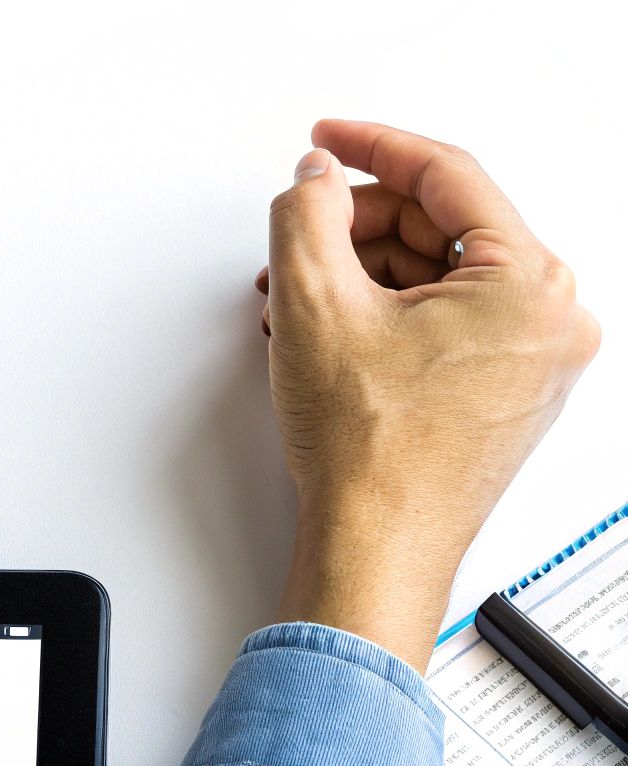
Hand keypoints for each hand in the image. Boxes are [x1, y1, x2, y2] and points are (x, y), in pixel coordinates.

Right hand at [258, 120, 600, 668]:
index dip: (372, 147)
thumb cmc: (371, 455)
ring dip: (359, 277)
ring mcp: (533, 362)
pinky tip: (326, 334)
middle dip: (355, 229)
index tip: (327, 138)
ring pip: (436, 279)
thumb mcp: (315, 303)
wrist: (377, 548)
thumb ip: (306, 214)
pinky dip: (382, 317)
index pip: (448, 176)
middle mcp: (551, 321)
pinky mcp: (505, 394)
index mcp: (530, 285)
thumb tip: (314, 179)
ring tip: (295, 302)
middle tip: (295, 241)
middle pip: (441, 228)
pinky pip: (444, 324)